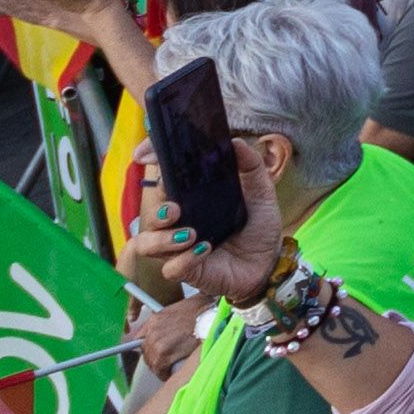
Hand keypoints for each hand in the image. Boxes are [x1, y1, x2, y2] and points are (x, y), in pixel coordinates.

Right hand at [127, 135, 290, 307]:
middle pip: (149, 214)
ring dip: (162, 238)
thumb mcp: (261, 192)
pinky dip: (185, 259)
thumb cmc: (258, 225)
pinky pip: (171, 268)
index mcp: (192, 198)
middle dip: (156, 211)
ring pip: (146, 243)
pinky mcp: (187, 270)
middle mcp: (180, 221)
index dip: (149, 167)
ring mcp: (179, 247)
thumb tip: (235, 143)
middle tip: (175, 210)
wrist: (270, 261)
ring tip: (190, 233)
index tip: (143, 156)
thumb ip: (251, 166)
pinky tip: (205, 250)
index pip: (162, 179)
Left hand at [131, 293, 203, 381]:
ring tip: (168, 370)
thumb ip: (170, 320)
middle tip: (163, 363)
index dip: (146, 347)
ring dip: (159, 368)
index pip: (140, 337)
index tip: (150, 352)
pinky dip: (164, 374)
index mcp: (155, 320)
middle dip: (154, 358)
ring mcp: (157, 343)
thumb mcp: (181, 309)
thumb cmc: (202, 311)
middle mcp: (152, 331)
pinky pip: (160, 370)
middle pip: (145, 352)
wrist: (211, 315)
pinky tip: (170, 374)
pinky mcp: (164, 354)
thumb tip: (171, 330)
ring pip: (151, 362)